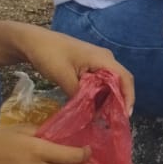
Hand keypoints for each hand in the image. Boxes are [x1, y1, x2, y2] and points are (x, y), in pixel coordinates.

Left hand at [14, 28, 134, 114]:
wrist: (34, 42)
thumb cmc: (49, 54)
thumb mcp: (63, 76)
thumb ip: (78, 94)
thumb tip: (89, 112)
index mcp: (103, 59)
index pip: (124, 78)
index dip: (128, 97)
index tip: (125, 116)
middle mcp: (105, 59)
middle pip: (120, 82)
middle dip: (118, 101)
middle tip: (111, 121)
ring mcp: (97, 61)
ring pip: (110, 83)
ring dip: (107, 99)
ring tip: (101, 117)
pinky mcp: (89, 65)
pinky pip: (100, 81)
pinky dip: (98, 94)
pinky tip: (92, 106)